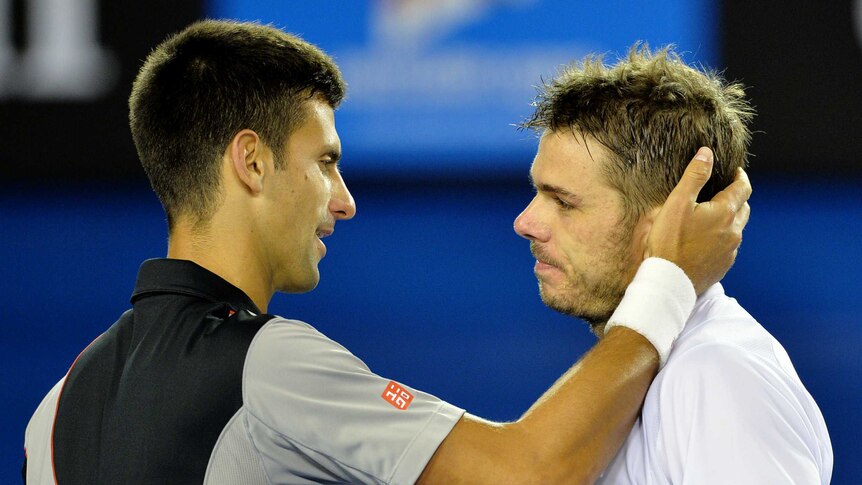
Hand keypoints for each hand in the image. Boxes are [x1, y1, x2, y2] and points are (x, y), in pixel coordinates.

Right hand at [646, 147, 751, 293]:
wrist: (669, 281)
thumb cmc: (669, 242)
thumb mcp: (678, 203)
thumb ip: (695, 176)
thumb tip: (707, 153)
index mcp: (725, 212)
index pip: (743, 187)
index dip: (740, 176)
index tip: (734, 170)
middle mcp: (734, 231)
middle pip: (744, 207)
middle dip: (736, 196)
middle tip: (722, 191)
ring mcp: (730, 251)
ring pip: (737, 228)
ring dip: (730, 218)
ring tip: (712, 216)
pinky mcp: (723, 266)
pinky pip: (729, 246)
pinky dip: (723, 238)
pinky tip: (705, 240)